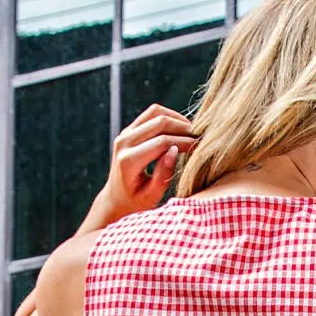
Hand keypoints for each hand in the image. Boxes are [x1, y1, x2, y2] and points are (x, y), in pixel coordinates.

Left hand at [97, 105, 198, 219]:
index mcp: (128, 161)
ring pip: (155, 112)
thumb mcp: (151, 197)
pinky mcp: (128, 130)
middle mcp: (124, 142)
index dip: (183, 142)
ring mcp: (125, 133)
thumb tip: (174, 150)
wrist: (116, 198)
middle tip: (198, 136)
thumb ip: (163, 175)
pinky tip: (179, 128)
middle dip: (182, 128)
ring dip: (176, 118)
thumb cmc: (136, 202)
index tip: (198, 146)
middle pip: (159, 122)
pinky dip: (167, 116)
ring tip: (190, 131)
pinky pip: (150, 114)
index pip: (161, 142)